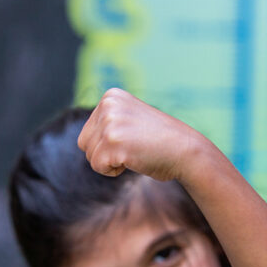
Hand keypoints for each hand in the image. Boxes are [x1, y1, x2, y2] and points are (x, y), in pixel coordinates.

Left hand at [77, 88, 204, 181]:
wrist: (185, 149)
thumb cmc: (159, 141)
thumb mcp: (129, 120)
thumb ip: (107, 122)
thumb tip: (81, 141)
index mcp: (110, 96)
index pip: (87, 132)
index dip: (106, 144)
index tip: (130, 138)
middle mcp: (108, 105)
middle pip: (84, 143)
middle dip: (104, 154)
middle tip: (131, 148)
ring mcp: (110, 122)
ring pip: (90, 156)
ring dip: (110, 162)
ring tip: (133, 152)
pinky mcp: (113, 142)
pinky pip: (98, 167)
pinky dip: (113, 171)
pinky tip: (132, 160)